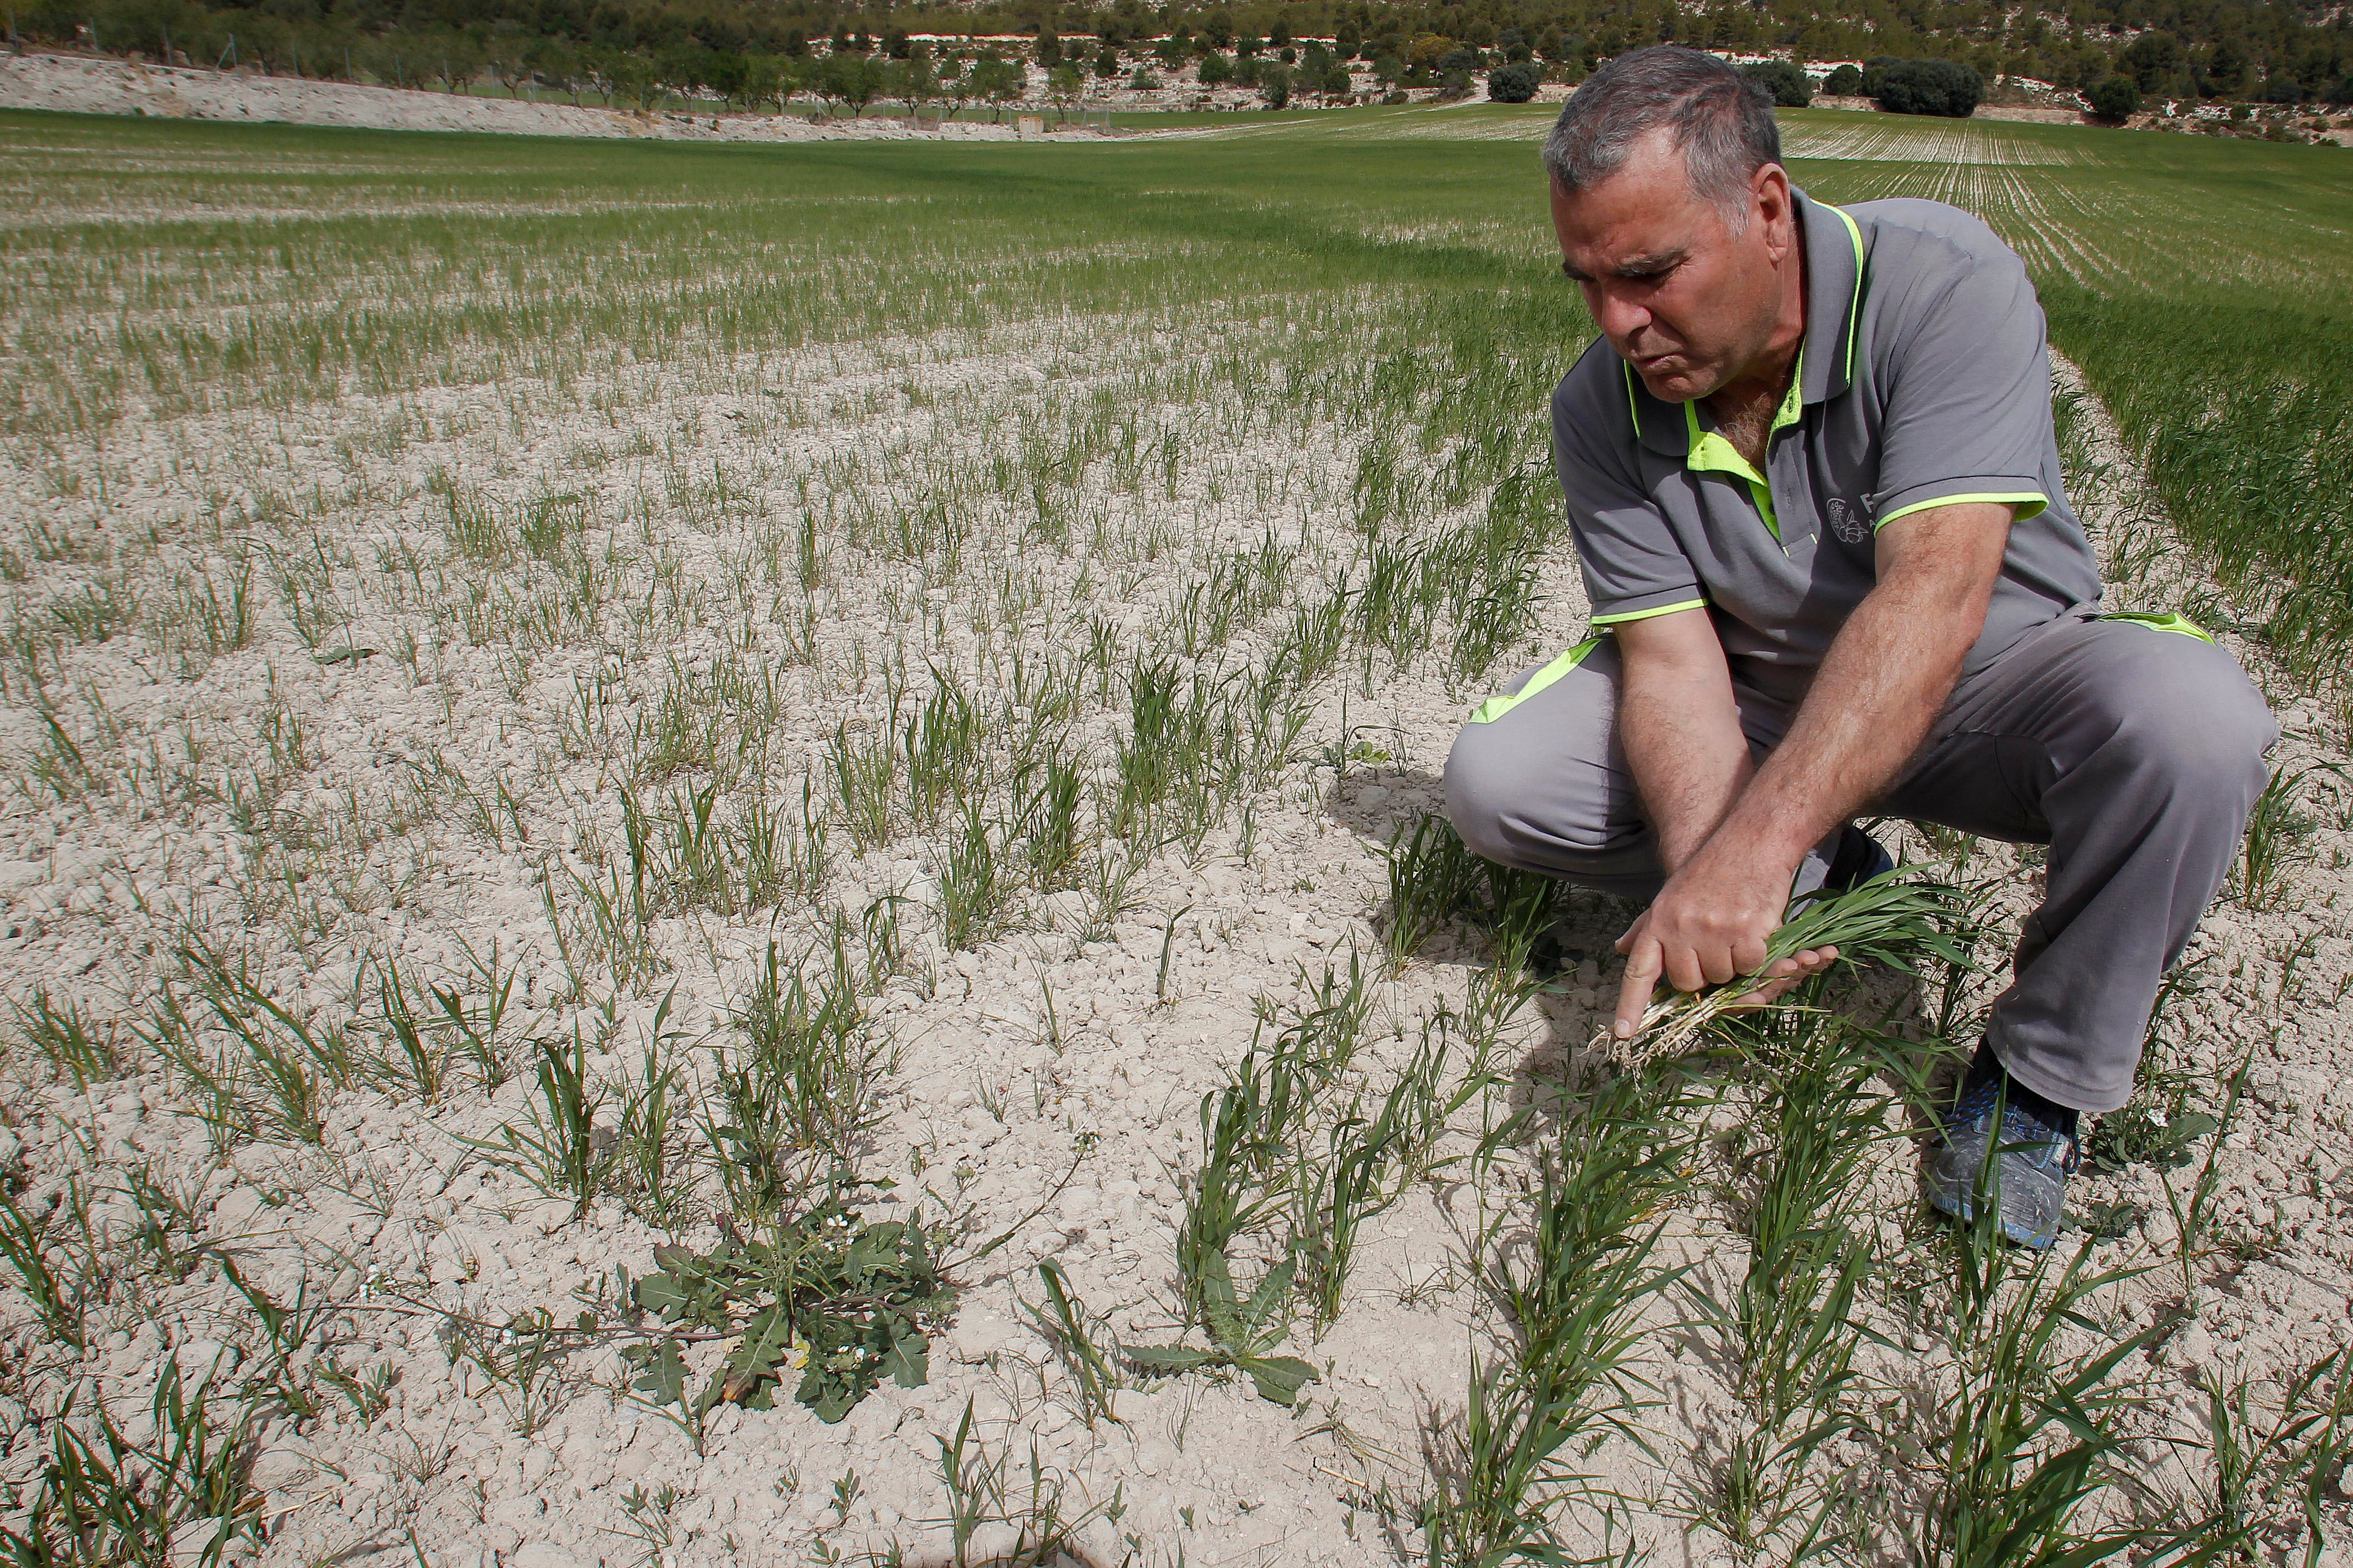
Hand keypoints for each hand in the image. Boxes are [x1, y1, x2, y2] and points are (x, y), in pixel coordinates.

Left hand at [1611, 844, 1837, 1039]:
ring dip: (1732, 965)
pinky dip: (1757, 957)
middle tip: (1716, 948)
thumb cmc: (1710, 872)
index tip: (1624, 1033)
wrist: (1749, 842)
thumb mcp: (1670, 896)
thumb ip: (1647, 927)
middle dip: (1703, 975)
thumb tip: (1621, 948)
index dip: (1631, 1004)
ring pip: (1721, 978)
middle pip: (1687, 983)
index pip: (1639, 971)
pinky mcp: (1745, 933)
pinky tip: (1755, 931)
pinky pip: (1750, 967)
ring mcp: (1712, 932)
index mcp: (1658, 922)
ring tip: (1735, 933)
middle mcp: (1680, 929)